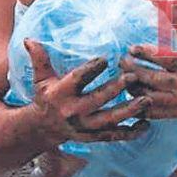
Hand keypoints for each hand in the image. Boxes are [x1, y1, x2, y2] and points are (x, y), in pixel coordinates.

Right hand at [24, 38, 149, 146]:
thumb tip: (29, 38)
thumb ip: (39, 59)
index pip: (76, 80)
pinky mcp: (94, 137)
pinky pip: (115, 136)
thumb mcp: (41, 79)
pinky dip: (132, 132)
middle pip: (96, 100)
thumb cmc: (47, 98)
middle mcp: (73, 112)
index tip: (105, 59)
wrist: (43, 129)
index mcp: (60, 94)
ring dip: (129, 111)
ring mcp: (85, 127)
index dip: (90, 70)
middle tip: (132, 77)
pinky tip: (147, 124)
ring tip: (146, 100)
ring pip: (109, 120)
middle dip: (115, 90)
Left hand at [119, 1, 176, 119]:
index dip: (145, 53)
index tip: (131, 48)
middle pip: (151, 78)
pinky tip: (128, 93)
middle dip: (132, 69)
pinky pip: (147, 111)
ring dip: (131, 86)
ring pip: (147, 96)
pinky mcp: (171, 113)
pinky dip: (135, 103)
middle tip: (120, 61)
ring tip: (123, 76)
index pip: (163, 58)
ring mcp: (176, 101)